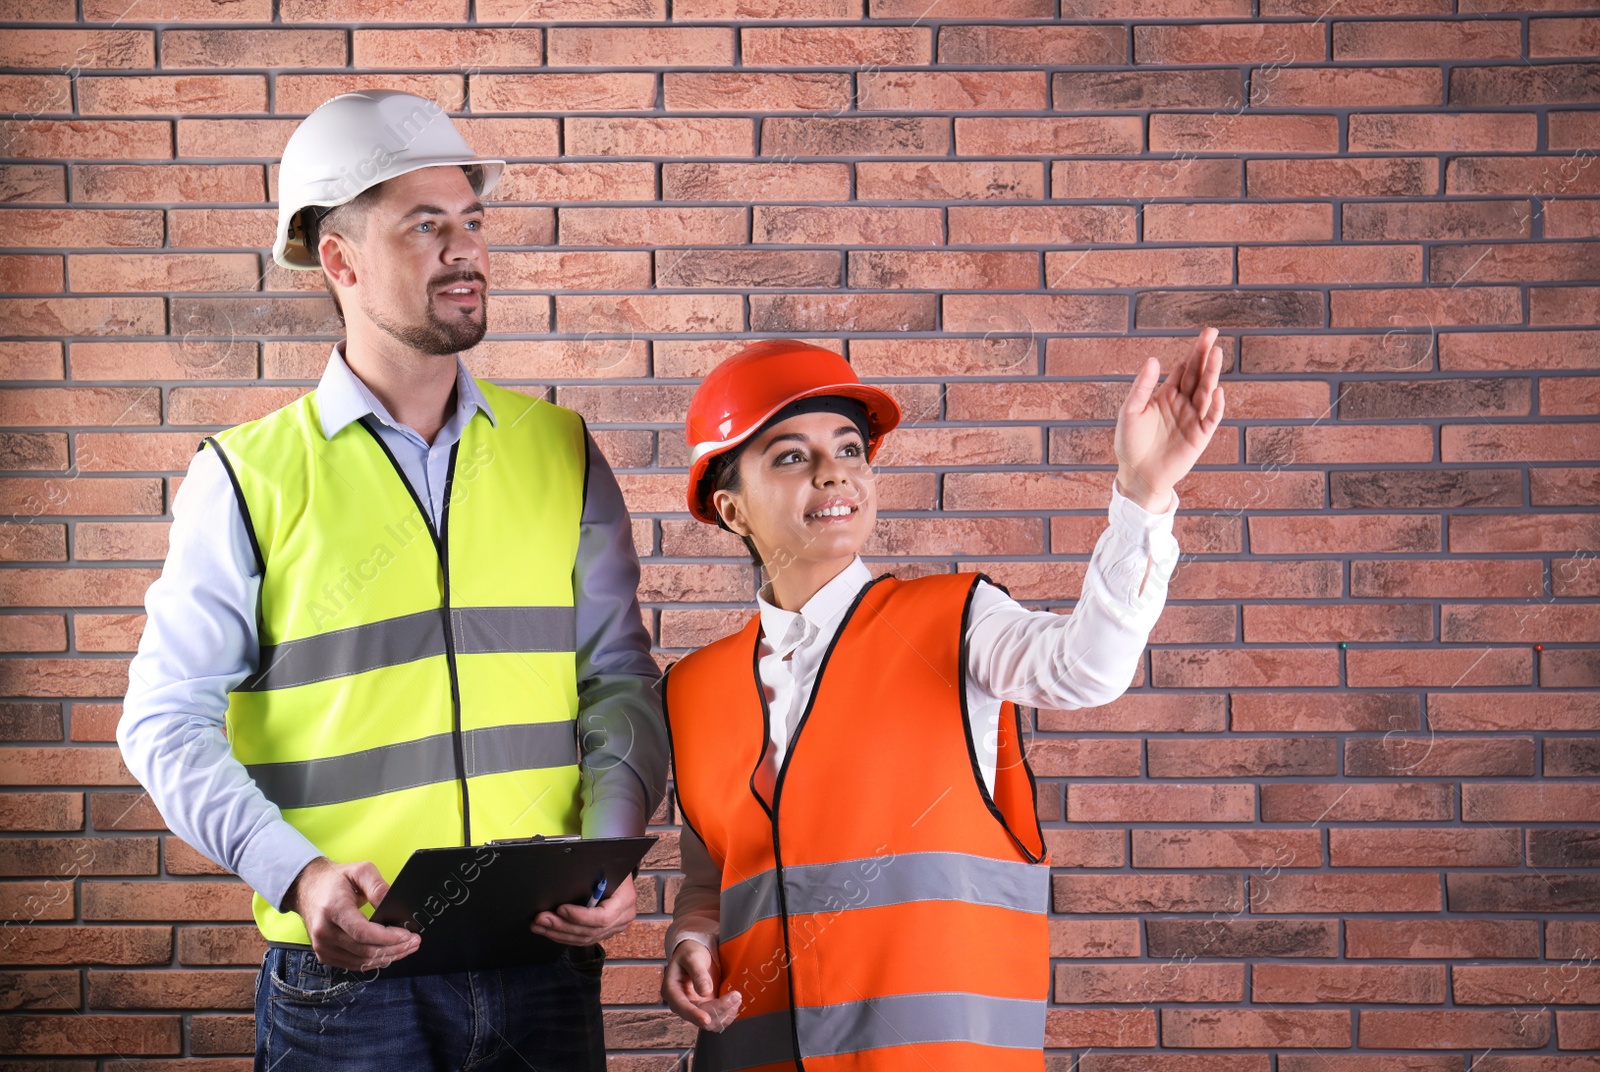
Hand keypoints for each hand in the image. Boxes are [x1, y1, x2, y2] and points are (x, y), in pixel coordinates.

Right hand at [282, 856, 418, 970]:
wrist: (307, 888)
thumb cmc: (335, 879)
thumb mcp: (360, 870)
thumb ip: (378, 886)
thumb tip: (393, 904)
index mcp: (333, 909)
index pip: (362, 932)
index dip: (388, 937)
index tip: (407, 935)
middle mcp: (324, 931)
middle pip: (364, 950)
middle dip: (394, 948)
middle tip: (414, 941)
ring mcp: (322, 946)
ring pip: (361, 962)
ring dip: (387, 957)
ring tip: (406, 948)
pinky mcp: (324, 954)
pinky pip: (353, 964)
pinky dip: (374, 962)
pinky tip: (388, 954)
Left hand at [529, 872, 636, 944]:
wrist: (621, 876)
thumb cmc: (611, 869)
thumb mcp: (605, 866)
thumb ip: (589, 875)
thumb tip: (564, 877)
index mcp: (624, 901)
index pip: (602, 917)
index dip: (580, 916)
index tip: (560, 909)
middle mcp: (622, 918)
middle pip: (590, 931)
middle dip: (562, 926)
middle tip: (542, 919)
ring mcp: (614, 928)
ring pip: (584, 939)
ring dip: (558, 933)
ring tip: (539, 926)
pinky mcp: (603, 932)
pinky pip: (583, 939)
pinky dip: (564, 936)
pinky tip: (550, 931)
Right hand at [662, 938, 741, 1031]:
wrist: (695, 956)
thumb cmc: (690, 953)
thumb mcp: (692, 957)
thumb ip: (698, 972)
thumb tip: (705, 991)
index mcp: (672, 991)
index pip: (682, 1007)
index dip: (694, 1015)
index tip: (706, 1019)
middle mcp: (681, 1004)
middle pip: (699, 1016)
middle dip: (718, 1010)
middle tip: (736, 996)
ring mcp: (695, 1008)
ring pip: (710, 1022)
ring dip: (725, 1014)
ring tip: (737, 998)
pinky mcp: (706, 1009)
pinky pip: (717, 1019)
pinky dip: (727, 1014)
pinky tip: (735, 1004)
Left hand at [1113, 325, 1226, 511]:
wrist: (1137, 475)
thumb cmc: (1130, 443)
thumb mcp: (1130, 411)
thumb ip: (1142, 387)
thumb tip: (1153, 359)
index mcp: (1166, 395)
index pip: (1184, 369)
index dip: (1192, 353)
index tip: (1201, 335)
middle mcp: (1183, 403)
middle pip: (1197, 375)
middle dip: (1204, 355)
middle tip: (1213, 333)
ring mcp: (1193, 418)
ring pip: (1206, 392)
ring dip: (1211, 374)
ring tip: (1217, 354)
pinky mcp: (1200, 436)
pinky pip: (1211, 418)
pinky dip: (1216, 406)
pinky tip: (1218, 391)